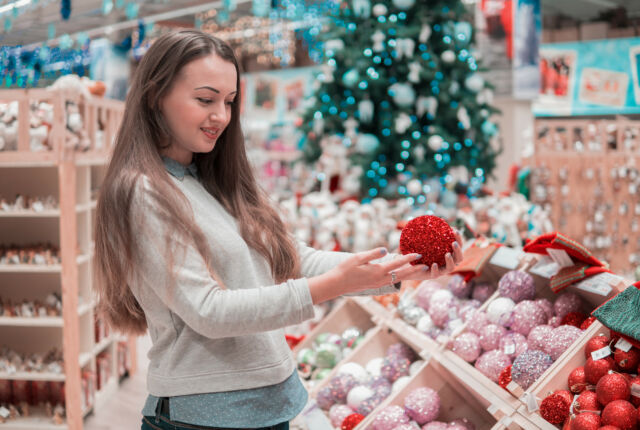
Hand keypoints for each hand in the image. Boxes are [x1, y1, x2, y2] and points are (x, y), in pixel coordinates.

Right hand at [307, 248, 426, 303]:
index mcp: (377, 271)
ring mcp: (378, 284)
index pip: (397, 263)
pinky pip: (391, 281)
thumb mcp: (358, 258)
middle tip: (426, 266)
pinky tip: (402, 274)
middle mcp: (380, 279)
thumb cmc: (345, 269)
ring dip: (408, 274)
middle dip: (414, 270)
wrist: (337, 284)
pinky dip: (399, 277)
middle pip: (402, 274)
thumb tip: (387, 249)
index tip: (419, 253)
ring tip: (418, 270)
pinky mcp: (375, 285)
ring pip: (397, 279)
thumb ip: (373, 254)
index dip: (409, 258)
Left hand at [404, 230, 464, 280]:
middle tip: (453, 243)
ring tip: (447, 254)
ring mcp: (441, 270)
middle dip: (458, 250)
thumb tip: (435, 218)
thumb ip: (431, 232)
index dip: (459, 239)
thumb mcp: (425, 240)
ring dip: (451, 261)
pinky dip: (436, 269)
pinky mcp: (432, 275)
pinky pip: (436, 274)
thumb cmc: (420, 250)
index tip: (454, 230)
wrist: (409, 264)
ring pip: (451, 268)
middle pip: (459, 258)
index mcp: (449, 253)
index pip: (458, 246)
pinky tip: (433, 264)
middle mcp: (447, 262)